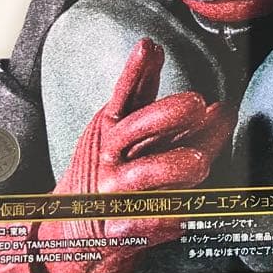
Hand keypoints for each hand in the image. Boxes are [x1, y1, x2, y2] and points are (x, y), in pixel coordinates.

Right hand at [42, 37, 233, 272]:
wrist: (71, 226)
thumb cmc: (109, 167)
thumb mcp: (120, 128)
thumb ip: (147, 97)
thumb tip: (172, 62)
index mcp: (111, 127)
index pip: (125, 94)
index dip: (136, 71)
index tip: (149, 46)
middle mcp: (110, 155)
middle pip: (135, 128)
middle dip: (166, 114)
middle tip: (198, 102)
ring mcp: (113, 190)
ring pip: (144, 175)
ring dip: (173, 167)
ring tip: (201, 163)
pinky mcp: (117, 225)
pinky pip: (145, 221)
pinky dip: (165, 219)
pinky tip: (184, 217)